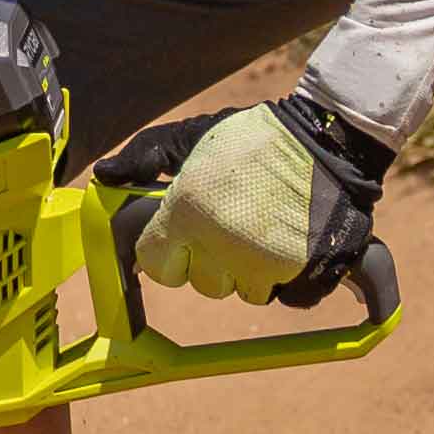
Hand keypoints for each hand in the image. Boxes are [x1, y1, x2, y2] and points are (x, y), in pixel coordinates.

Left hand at [98, 94, 391, 306]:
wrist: (329, 135)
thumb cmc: (254, 137)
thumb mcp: (191, 137)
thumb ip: (143, 157)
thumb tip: (104, 175)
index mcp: (187, 213)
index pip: (156, 265)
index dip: (168, 249)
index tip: (183, 234)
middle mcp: (224, 244)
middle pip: (203, 284)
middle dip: (213, 259)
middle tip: (234, 220)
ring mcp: (268, 263)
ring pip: (247, 293)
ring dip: (254, 270)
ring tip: (268, 226)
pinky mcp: (308, 275)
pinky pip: (289, 298)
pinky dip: (295, 280)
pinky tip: (298, 243)